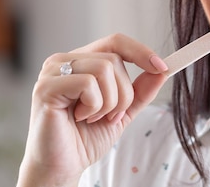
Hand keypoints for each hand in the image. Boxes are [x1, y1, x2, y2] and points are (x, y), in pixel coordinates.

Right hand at [16, 34, 168, 186]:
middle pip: (114, 59)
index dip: (141, 52)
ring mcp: (52, 71)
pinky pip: (88, 83)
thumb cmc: (84, 139)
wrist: (61, 167)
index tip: (163, 67)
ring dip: (109, 102)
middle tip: (110, 116)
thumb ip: (140, 90)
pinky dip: (94, 106)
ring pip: (104, 68)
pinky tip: (79, 118)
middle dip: (123, 94)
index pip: (116, 42)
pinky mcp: (46, 86)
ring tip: (93, 118)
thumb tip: (162, 70)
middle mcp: (64, 60)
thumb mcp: (122, 111)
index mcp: (80, 61)